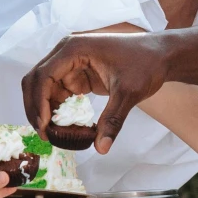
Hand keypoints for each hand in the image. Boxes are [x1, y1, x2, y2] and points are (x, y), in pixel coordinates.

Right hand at [22, 32, 170, 153]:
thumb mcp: (129, 93)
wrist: (161, 55)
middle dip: (36, 108)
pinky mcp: (78, 73)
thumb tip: (101, 148)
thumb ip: (113, 120)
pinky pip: (58, 92)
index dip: (38, 102)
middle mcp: (67, 53)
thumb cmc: (146, 64)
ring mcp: (71, 63)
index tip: (43, 127)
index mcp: (74, 49)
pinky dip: (57, 109)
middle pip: (36, 80)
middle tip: (44, 135)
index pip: (42, 76)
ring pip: (45, 88)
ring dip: (45, 110)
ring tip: (54, 134)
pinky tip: (64, 126)